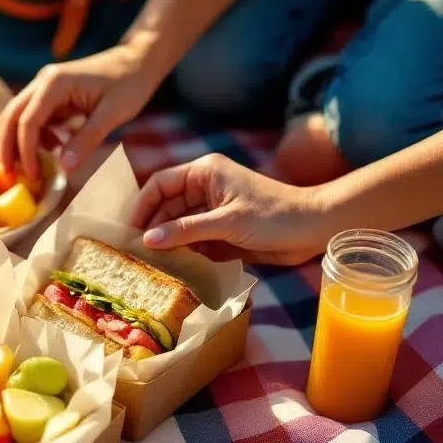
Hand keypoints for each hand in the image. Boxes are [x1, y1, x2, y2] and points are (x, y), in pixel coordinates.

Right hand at [0, 44, 155, 177]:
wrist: (139, 60)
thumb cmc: (130, 83)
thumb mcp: (112, 114)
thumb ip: (86, 140)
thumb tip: (64, 168)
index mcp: (55, 83)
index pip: (27, 121)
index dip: (25, 152)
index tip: (31, 176)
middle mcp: (43, 81)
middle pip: (11, 116)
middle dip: (7, 147)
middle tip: (8, 176)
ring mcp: (46, 87)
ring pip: (18, 117)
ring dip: (18, 143)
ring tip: (29, 170)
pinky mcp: (52, 95)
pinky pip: (34, 118)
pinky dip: (35, 138)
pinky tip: (50, 152)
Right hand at [131, 154, 330, 265]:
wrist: (316, 229)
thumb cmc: (275, 217)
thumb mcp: (226, 223)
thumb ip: (185, 231)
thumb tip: (147, 240)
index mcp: (204, 172)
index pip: (160, 184)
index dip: (141, 206)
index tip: (127, 232)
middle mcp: (205, 188)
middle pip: (165, 207)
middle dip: (152, 229)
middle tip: (135, 256)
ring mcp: (213, 210)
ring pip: (177, 226)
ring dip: (167, 245)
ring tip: (151, 266)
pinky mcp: (221, 230)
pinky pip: (193, 241)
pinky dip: (184, 254)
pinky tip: (173, 270)